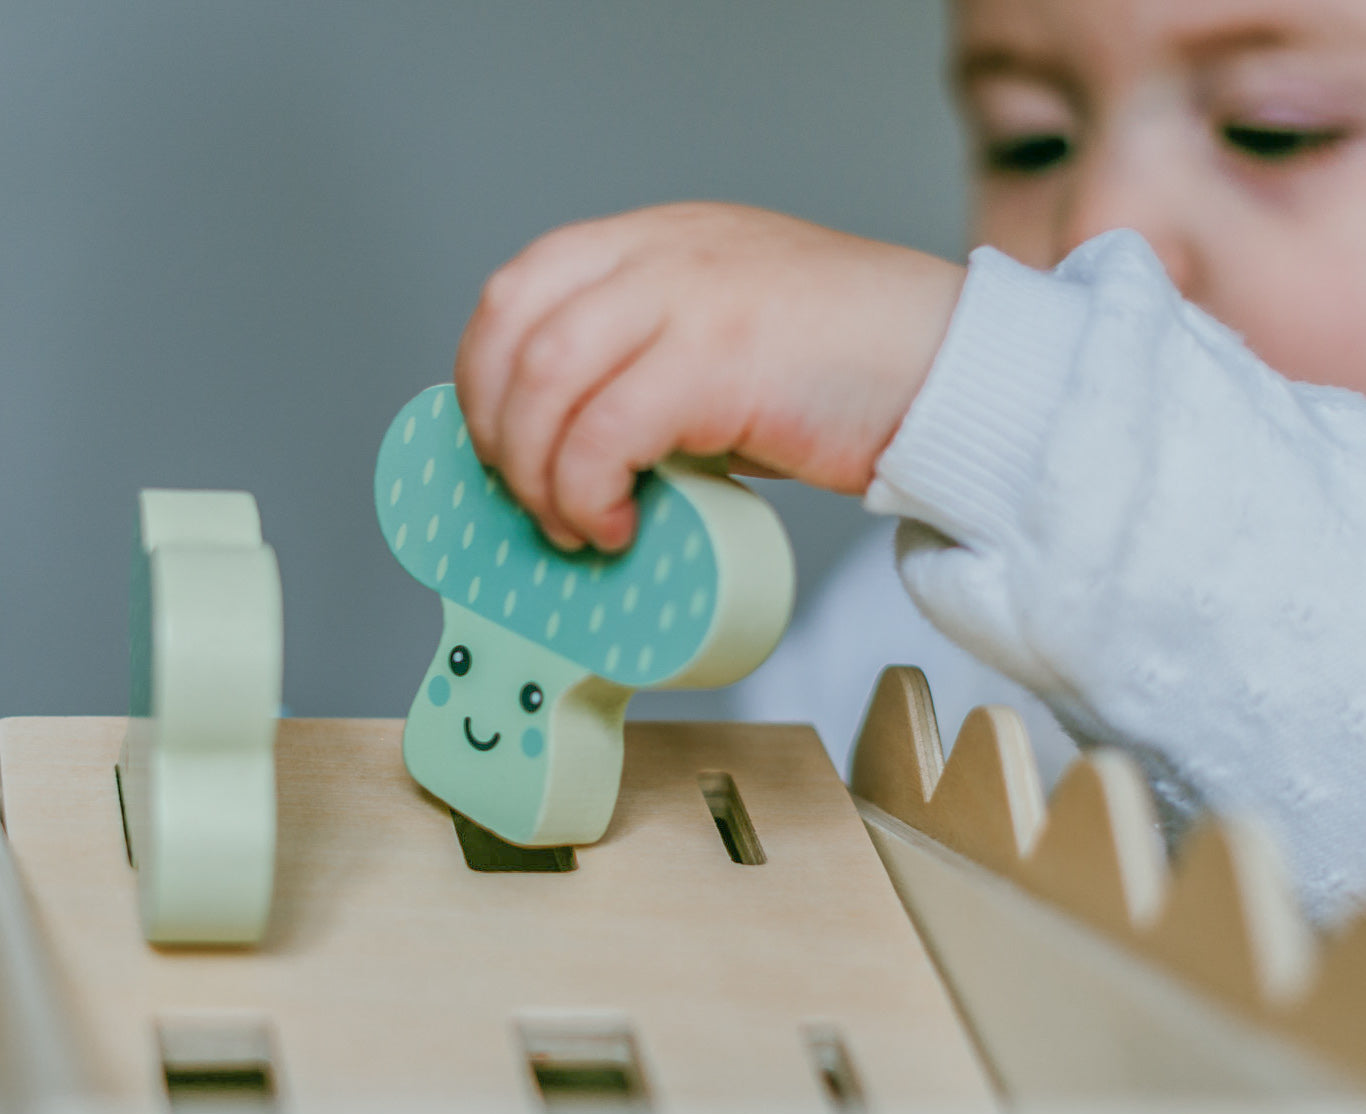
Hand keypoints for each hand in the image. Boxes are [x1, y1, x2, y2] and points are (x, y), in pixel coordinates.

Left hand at [455, 202, 963, 550]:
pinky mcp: (719, 358)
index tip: (500, 447)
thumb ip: (650, 366)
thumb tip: (577, 452)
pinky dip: (588, 491)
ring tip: (573, 526)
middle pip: (513, 330)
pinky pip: (604, 432)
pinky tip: (615, 525)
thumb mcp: (726, 340)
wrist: (949, 369)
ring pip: (545, 380)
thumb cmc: (847, 371)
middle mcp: (661, 253)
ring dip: (537, 473)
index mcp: (656, 243)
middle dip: (497, 433)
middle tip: (529, 499)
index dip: (484, 376)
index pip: (519, 288)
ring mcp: (689, 296)